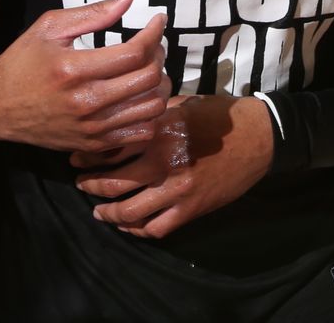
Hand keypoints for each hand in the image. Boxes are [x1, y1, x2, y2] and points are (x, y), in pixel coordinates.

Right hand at [0, 0, 169, 151]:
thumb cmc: (22, 62)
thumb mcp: (51, 27)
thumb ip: (95, 12)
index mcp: (74, 69)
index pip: (134, 53)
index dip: (154, 33)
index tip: (158, 21)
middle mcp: (86, 103)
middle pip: (148, 79)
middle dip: (159, 54)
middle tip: (153, 43)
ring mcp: (92, 128)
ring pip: (152, 107)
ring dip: (159, 83)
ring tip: (149, 68)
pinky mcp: (95, 144)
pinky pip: (142, 131)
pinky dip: (150, 112)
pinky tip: (139, 95)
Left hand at [75, 94, 274, 238]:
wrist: (258, 137)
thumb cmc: (217, 115)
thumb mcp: (180, 104)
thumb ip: (150, 112)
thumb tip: (120, 113)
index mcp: (157, 132)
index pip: (111, 148)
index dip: (88, 155)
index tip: (76, 157)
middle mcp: (162, 162)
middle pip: (113, 183)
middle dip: (90, 186)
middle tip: (80, 184)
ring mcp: (177, 189)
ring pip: (130, 212)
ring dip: (108, 214)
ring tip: (99, 211)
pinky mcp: (191, 208)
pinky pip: (156, 227)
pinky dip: (138, 230)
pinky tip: (128, 225)